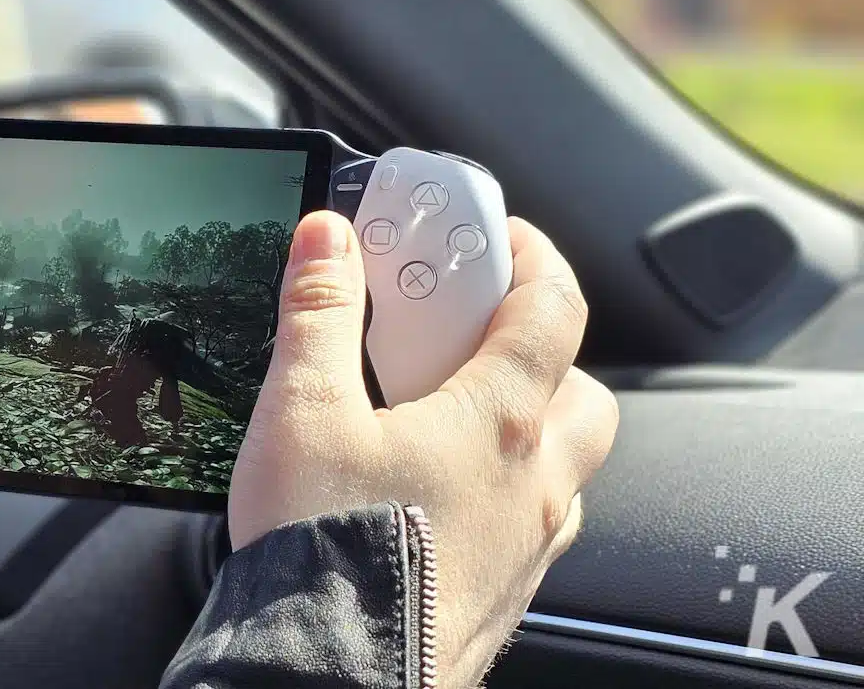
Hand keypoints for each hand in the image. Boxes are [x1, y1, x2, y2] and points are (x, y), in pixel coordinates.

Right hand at [230, 211, 617, 687]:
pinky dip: (504, 494)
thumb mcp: (301, 409)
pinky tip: (438, 499)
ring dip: (528, 427)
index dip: (533, 257)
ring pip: (565, 466)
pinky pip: (533, 527)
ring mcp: (528, 546)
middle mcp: (533, 482)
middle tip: (473, 336)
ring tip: (450, 420)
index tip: (500, 237)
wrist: (328, 672)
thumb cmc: (323, 550)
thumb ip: (318, 312)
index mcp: (496, 421)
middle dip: (540, 350)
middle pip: (580, 390)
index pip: (552, 309)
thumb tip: (327, 239)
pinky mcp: (506, 595)